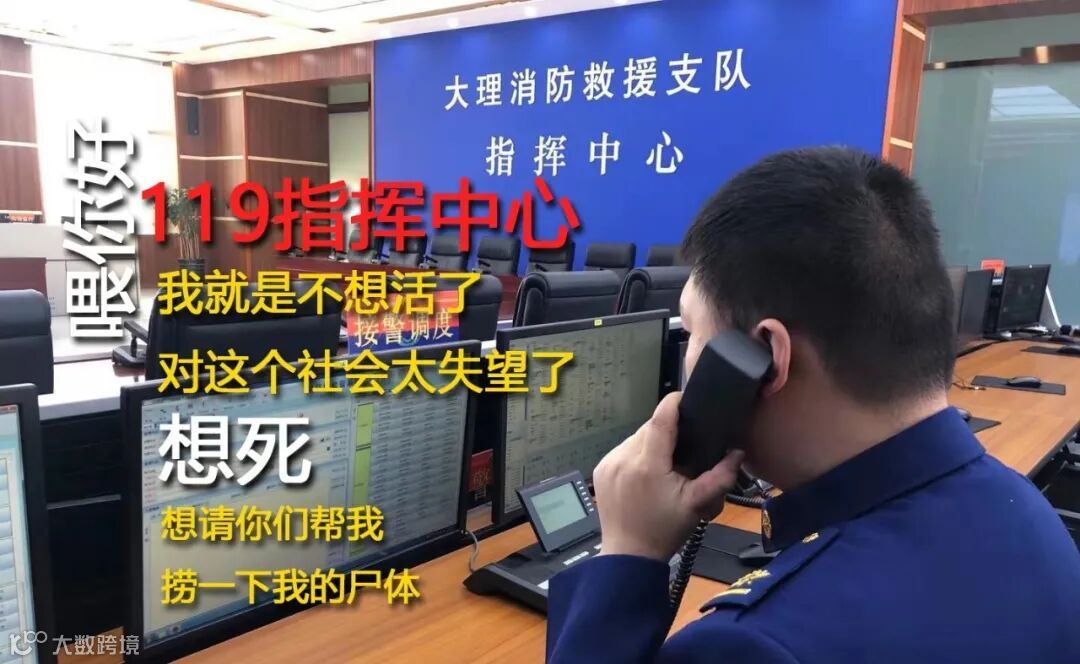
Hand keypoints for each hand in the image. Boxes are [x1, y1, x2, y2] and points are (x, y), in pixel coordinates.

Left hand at [593, 392, 745, 560]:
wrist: (629, 555)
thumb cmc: (664, 530)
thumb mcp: (697, 505)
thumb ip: (720, 477)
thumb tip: (737, 453)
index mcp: (648, 464)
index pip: (661, 418)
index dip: (674, 403)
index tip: (686, 398)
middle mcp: (624, 457)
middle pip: (649, 427)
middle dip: (667, 432)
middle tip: (683, 449)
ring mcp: (609, 463)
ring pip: (635, 438)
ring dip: (651, 443)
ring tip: (665, 464)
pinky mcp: (601, 469)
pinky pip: (622, 450)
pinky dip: (636, 454)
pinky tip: (645, 473)